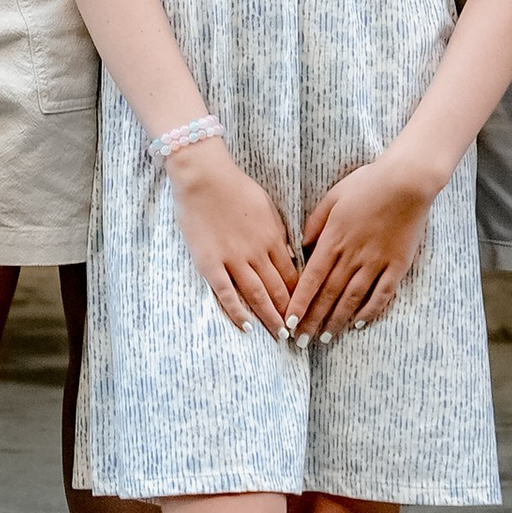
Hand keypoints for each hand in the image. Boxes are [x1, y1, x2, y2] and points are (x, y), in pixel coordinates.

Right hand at [165, 140, 297, 336]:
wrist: (203, 176)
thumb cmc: (236, 187)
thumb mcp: (268, 207)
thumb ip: (279, 233)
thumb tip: (290, 256)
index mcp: (273, 238)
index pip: (293, 275)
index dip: (301, 296)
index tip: (307, 312)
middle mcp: (257, 253)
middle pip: (279, 290)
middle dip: (290, 313)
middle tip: (299, 334)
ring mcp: (233, 259)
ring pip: (257, 295)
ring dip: (270, 317)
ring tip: (280, 336)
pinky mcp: (209, 263)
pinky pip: (225, 293)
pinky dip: (236, 312)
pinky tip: (245, 326)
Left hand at [292, 154, 436, 338]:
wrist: (406, 181)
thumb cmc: (367, 183)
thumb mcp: (332, 197)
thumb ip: (315, 223)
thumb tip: (301, 246)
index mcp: (333, 240)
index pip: (311, 279)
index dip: (299, 303)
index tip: (289, 322)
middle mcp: (352, 256)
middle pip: (328, 295)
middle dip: (313, 320)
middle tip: (301, 341)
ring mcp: (376, 263)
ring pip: (352, 299)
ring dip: (336, 321)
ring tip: (325, 339)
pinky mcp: (397, 265)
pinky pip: (381, 294)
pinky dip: (369, 311)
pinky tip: (358, 324)